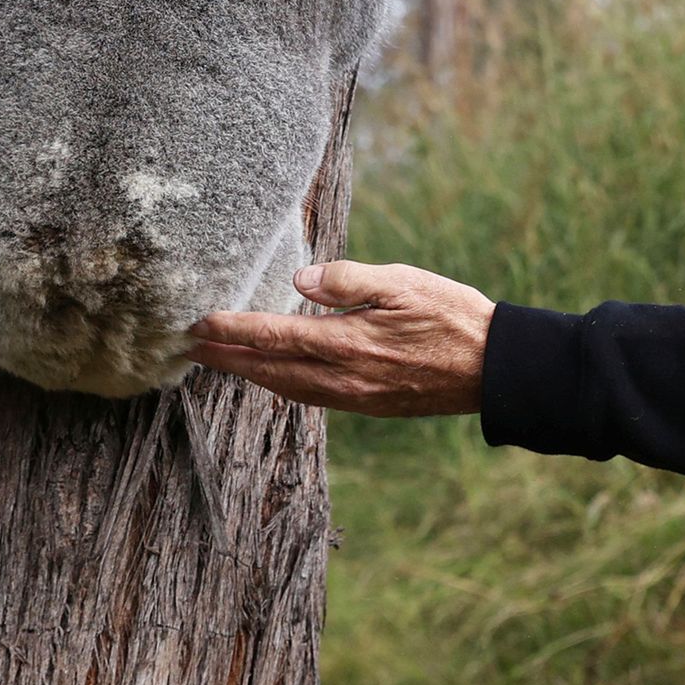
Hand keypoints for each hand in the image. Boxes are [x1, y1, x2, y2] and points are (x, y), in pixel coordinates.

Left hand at [186, 261, 494, 415]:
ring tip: (223, 360)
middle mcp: (345, 377)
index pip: (275, 336)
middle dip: (229, 357)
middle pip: (270, 370)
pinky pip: (312, 396)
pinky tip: (276, 375)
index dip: (233, 330)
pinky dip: (283, 384)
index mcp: (348, 343)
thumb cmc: (451, 315)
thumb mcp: (402, 282)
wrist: (493, 368)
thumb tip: (299, 279)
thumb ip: (348, 280)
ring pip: (288, 388)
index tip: (199, 323)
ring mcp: (356, 396)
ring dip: (252, 373)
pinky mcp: (370, 405)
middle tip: (191, 347)